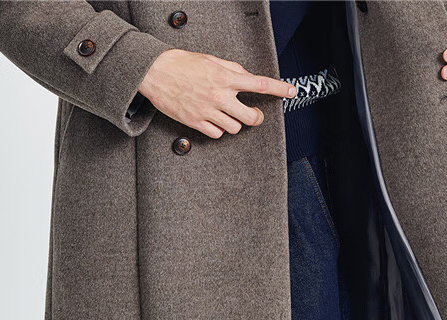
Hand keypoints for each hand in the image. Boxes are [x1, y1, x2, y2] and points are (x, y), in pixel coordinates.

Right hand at [138, 49, 296, 137]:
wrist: (155, 72)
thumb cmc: (181, 64)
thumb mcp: (211, 60)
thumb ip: (231, 69)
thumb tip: (246, 77)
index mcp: (225, 77)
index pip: (259, 84)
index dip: (279, 88)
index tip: (291, 91)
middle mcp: (219, 95)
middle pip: (250, 117)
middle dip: (256, 117)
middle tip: (254, 113)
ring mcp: (208, 111)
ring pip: (235, 128)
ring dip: (235, 123)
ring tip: (228, 114)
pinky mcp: (196, 122)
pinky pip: (217, 134)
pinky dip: (219, 129)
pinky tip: (214, 120)